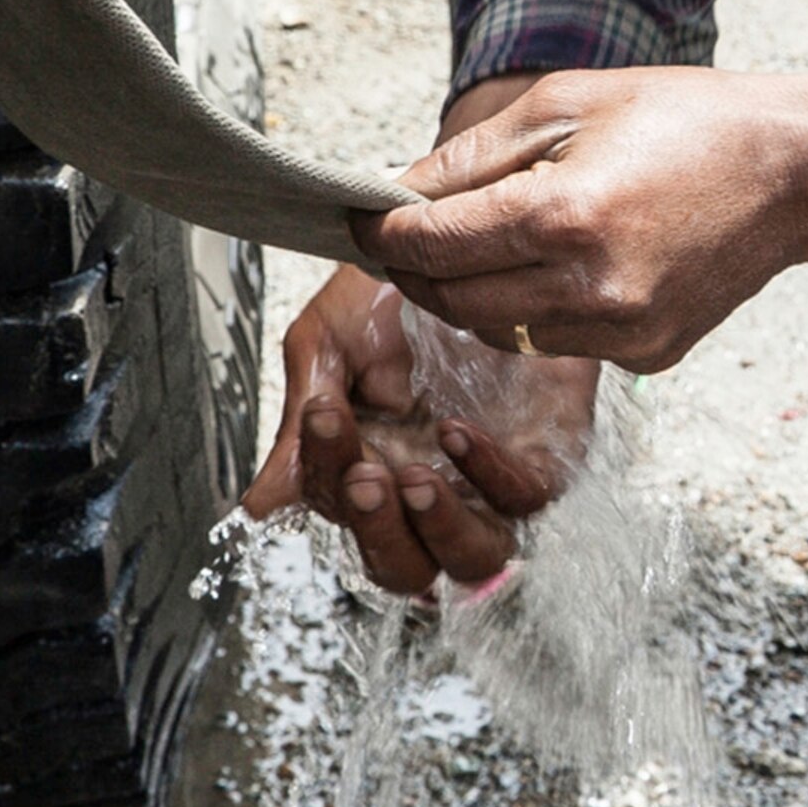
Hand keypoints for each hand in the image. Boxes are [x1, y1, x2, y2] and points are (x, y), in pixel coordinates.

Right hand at [244, 262, 594, 592]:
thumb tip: (264, 504)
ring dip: (438, 528)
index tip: (322, 418)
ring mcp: (489, 483)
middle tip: (364, 478)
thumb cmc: (397, 292)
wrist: (467, 238)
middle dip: (380, 532)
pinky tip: (457, 433)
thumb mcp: (329, 343)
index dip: (328, 478)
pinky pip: (525, 498)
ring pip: (474, 557)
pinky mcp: (543, 457)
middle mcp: (430, 488)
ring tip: (415, 476)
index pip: (345, 513)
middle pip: (407, 568)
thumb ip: (303, 426)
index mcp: (372, 470)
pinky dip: (489, 476)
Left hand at [359, 68, 807, 371]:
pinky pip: (556, 343)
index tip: (360, 218)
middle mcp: (591, 288)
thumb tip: (396, 192)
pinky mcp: (646, 355)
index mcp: (565, 215)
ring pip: (499, 331)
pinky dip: (533, 310)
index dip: (382, 231)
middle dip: (417, 270)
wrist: (795, 172)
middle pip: (454, 301)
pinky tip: (549, 267)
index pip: (433, 243)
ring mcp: (622, 332)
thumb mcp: (568, 104)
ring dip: (471, 295)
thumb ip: (472, 155)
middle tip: (399, 239)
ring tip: (473, 248)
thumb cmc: (686, 120)